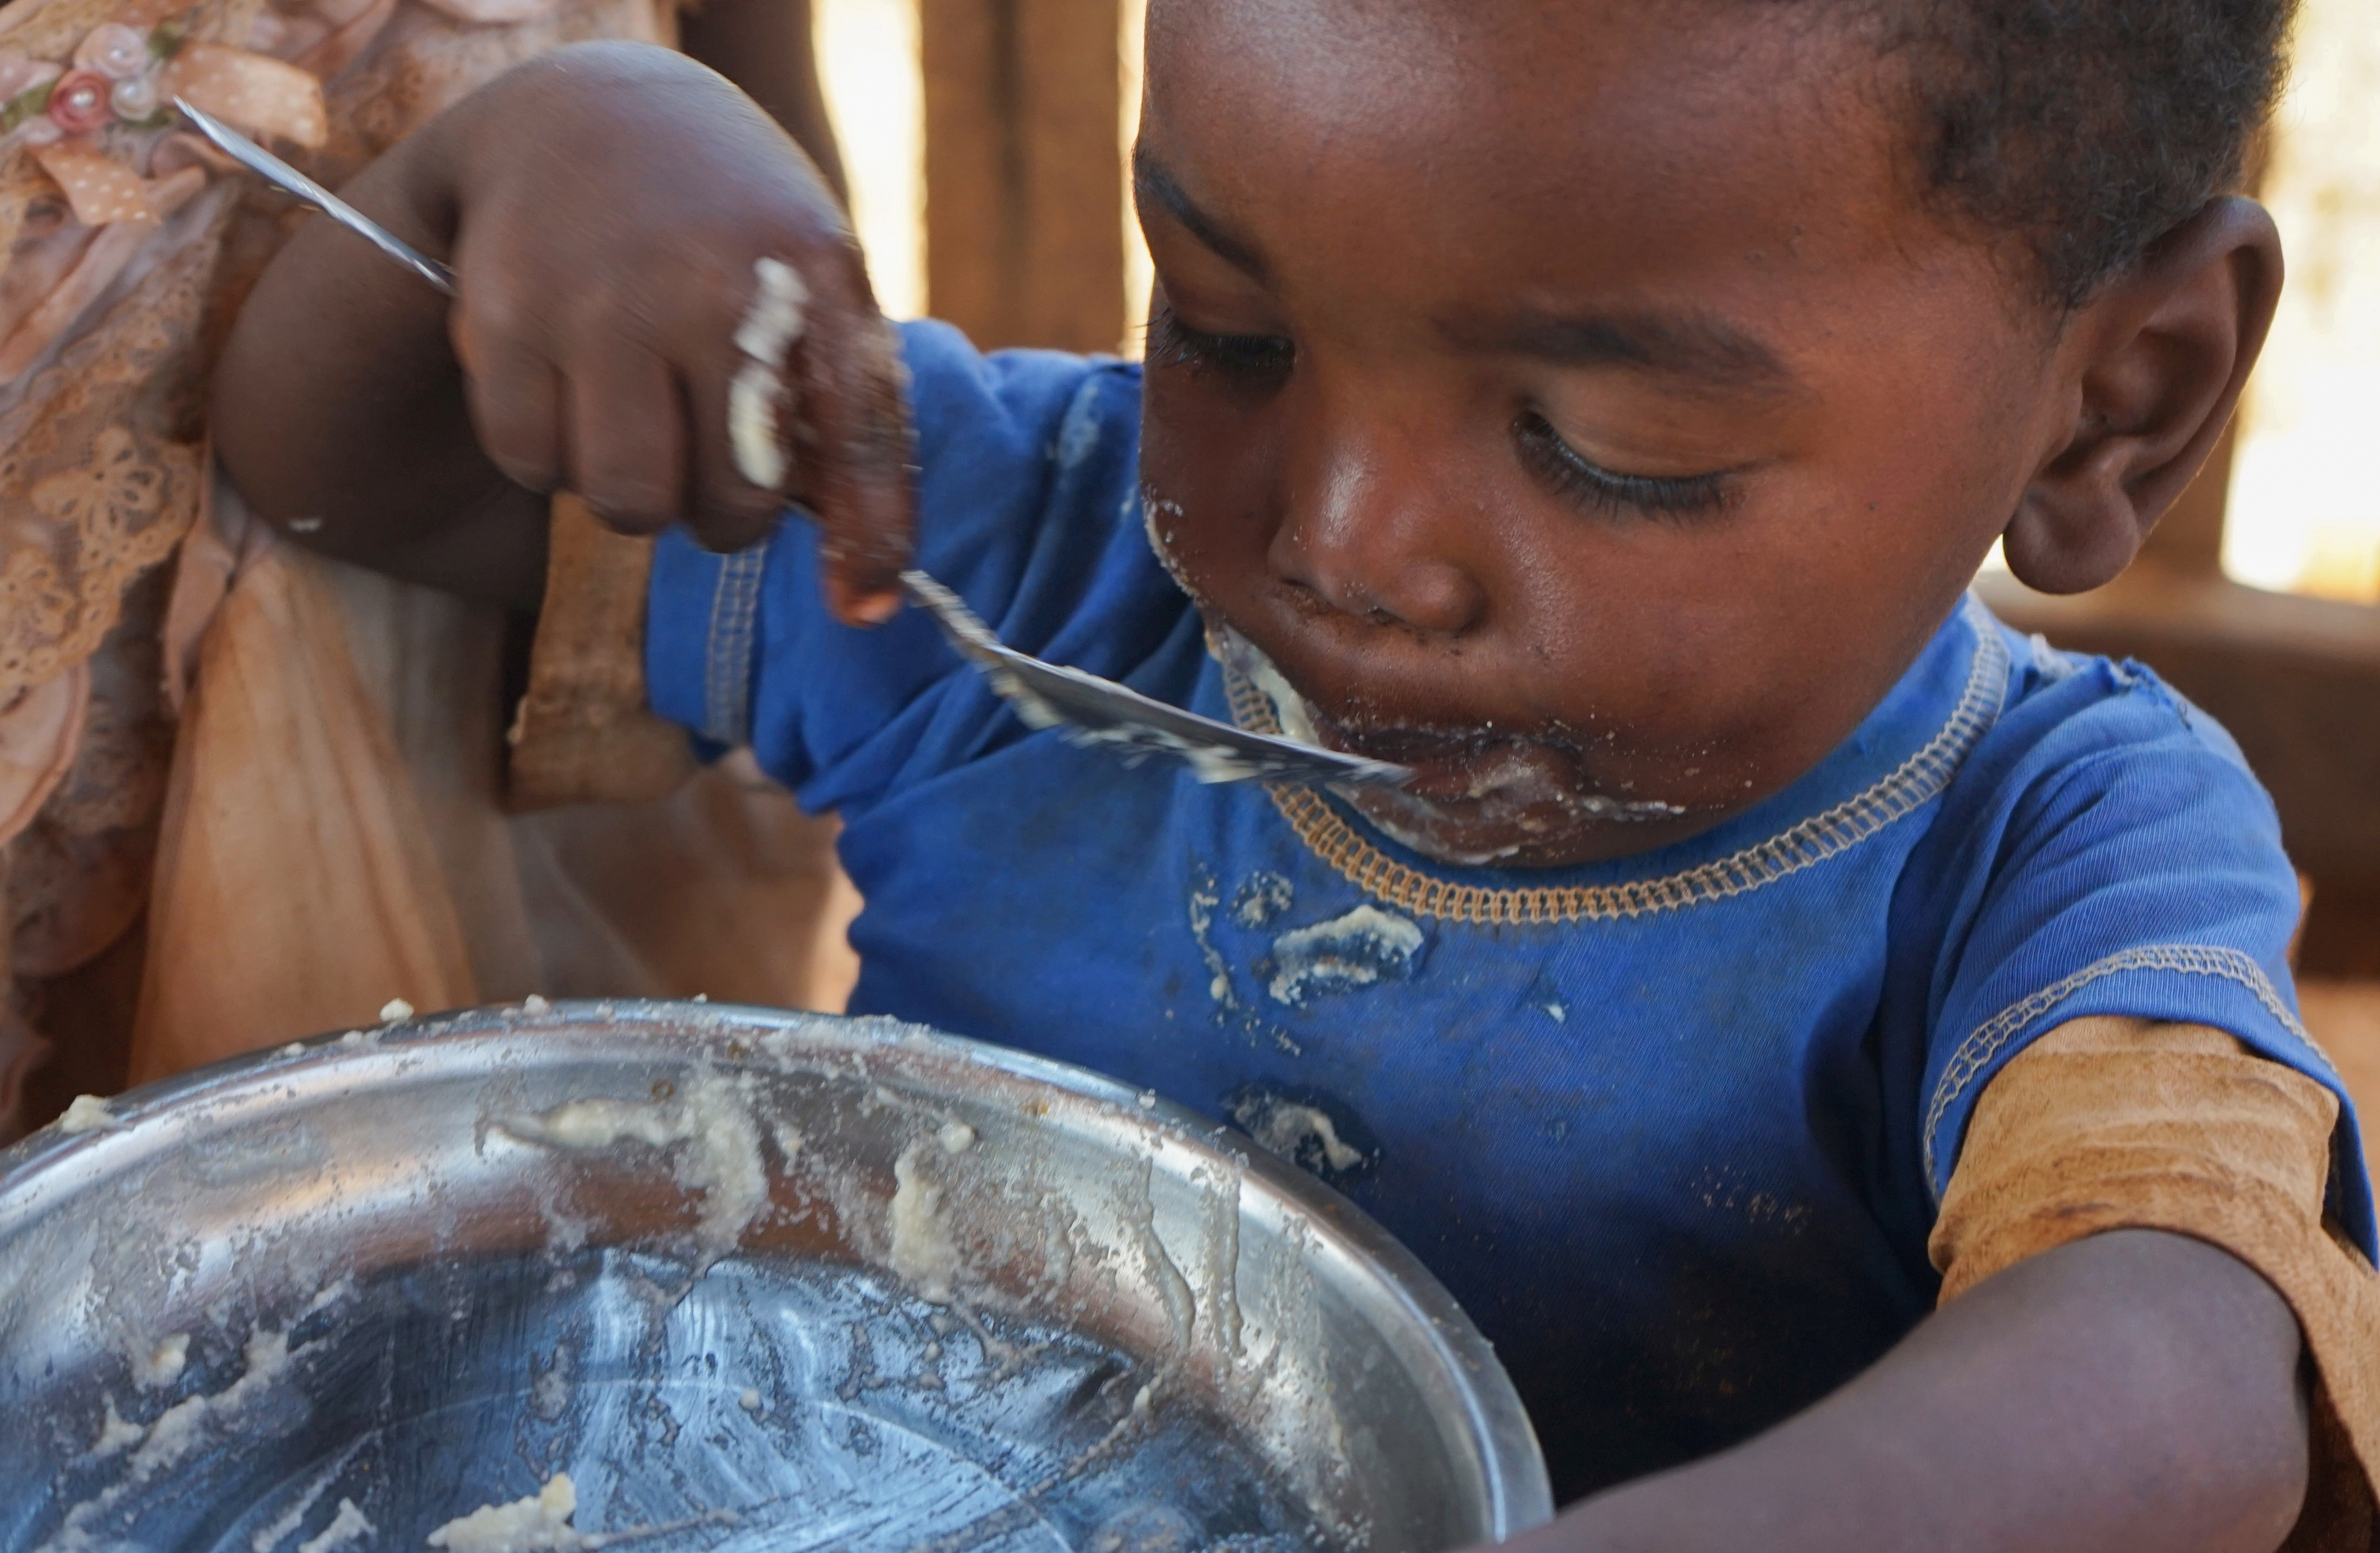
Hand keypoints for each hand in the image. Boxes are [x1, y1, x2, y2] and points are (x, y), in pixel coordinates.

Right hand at [409, 42, 910, 622]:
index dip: (868, 538)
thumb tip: (864, 608)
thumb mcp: (815, 292)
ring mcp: (600, 298)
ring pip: (622, 501)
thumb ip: (850, 431)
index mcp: (813, 270)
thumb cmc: (729, 236)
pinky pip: (529, 462)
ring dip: (630, 490)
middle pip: (721, 507)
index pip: (858, 436)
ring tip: (637, 418)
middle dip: (718, 512)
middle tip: (707, 457)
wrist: (590, 112)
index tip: (864, 608)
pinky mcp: (504, 311)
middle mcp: (710, 283)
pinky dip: (546, 454)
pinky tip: (567, 385)